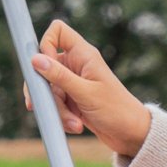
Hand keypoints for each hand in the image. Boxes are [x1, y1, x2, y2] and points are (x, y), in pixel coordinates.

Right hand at [25, 20, 151, 156]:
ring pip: (49, 89)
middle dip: (45, 89)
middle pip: (45, 66)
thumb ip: (60, 76)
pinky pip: (56, 104)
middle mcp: (77, 65)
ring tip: (74, 124)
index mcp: (83, 55)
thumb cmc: (116, 111)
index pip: (57, 31)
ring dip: (57, 109)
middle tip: (41, 105)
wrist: (131, 136)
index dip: (46, 44)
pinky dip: (62, 116)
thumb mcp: (86, 94)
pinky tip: (76, 126)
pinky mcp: (72, 100)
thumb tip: (35, 59)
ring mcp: (74, 83)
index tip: (45, 66)